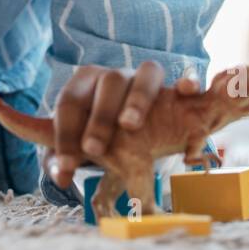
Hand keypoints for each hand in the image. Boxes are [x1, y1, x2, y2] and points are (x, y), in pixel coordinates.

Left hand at [43, 62, 193, 189]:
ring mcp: (145, 79)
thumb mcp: (76, 148)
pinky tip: (186, 91)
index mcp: (85, 84)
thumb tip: (59, 176)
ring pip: (146, 73)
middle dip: (99, 117)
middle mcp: (115, 76)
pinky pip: (187, 77)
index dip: (65, 134)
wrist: (129, 132)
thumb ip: (62, 159)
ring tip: (129, 125)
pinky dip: (189, 80)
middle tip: (92, 149)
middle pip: (108, 81)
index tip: (66, 166)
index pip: (70, 101)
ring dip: (137, 98)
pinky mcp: (175, 89)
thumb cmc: (98, 139)